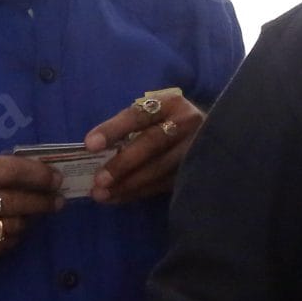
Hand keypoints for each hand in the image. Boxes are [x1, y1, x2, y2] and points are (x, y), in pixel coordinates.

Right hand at [0, 156, 63, 294]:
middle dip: (43, 200)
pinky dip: (12, 237)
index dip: (37, 173)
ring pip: (14, 226)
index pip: (8, 170)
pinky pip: (3, 246)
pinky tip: (11, 230)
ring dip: (28, 220)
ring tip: (32, 213)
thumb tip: (30, 170)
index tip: (54, 177)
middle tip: (57, 199)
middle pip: (17, 201)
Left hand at [83, 87, 204, 203]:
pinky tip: (119, 197)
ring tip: (103, 194)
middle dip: (123, 163)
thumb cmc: (169, 122)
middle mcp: (187, 123)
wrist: (212, 135)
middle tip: (99, 180)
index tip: (90, 144)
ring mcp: (196, 148)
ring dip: (128, 183)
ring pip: (160, 168)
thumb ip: (130, 126)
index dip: (114, 129)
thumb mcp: (154, 113)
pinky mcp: (198, 171)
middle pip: (152, 143)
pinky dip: (139, 192)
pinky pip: (164, 184)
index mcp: (170, 103)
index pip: (138, 115)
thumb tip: (94, 150)